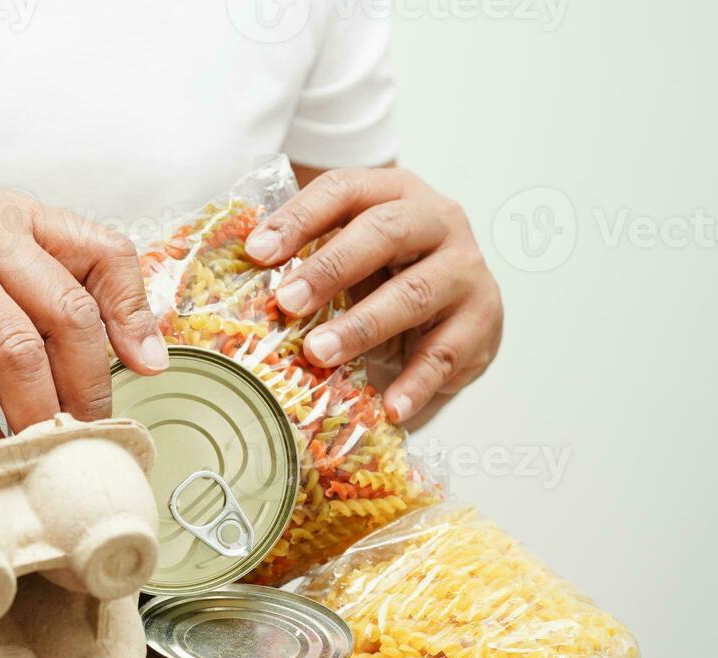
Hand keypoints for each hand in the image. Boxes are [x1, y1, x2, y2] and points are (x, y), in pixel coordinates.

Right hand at [0, 190, 168, 444]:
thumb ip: (28, 288)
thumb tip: (108, 354)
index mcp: (15, 216)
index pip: (103, 250)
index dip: (135, 313)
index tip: (147, 369)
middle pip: (67, 313)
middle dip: (87, 387)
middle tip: (88, 434)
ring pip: (15, 347)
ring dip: (36, 413)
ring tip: (41, 450)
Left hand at [242, 168, 502, 422]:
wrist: (460, 302)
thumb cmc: (387, 273)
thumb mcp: (351, 253)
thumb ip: (307, 257)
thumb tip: (235, 280)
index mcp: (394, 192)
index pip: (344, 191)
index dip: (299, 218)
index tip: (257, 253)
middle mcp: (437, 220)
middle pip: (384, 232)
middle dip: (330, 268)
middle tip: (287, 303)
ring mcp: (465, 268)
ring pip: (414, 293)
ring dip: (362, 326)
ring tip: (319, 354)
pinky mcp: (482, 318)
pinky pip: (446, 353)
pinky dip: (416, 382)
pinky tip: (390, 407)